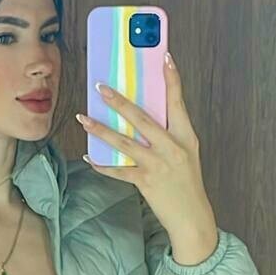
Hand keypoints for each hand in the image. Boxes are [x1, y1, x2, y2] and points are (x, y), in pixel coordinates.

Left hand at [77, 52, 215, 239]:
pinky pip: (118, 170)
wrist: (192, 217)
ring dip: (101, 129)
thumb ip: (168, 135)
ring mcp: (158, 164)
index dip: (172, 78)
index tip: (165, 57)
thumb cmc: (187, 183)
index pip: (178, 101)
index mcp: (185, 136)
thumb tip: (141, 117)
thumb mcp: (186, 153)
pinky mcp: (145, 181)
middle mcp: (172, 147)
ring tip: (83, 118)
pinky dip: (102, 164)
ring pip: (124, 142)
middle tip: (101, 88)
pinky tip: (90, 157)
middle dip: (119, 101)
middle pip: (142, 118)